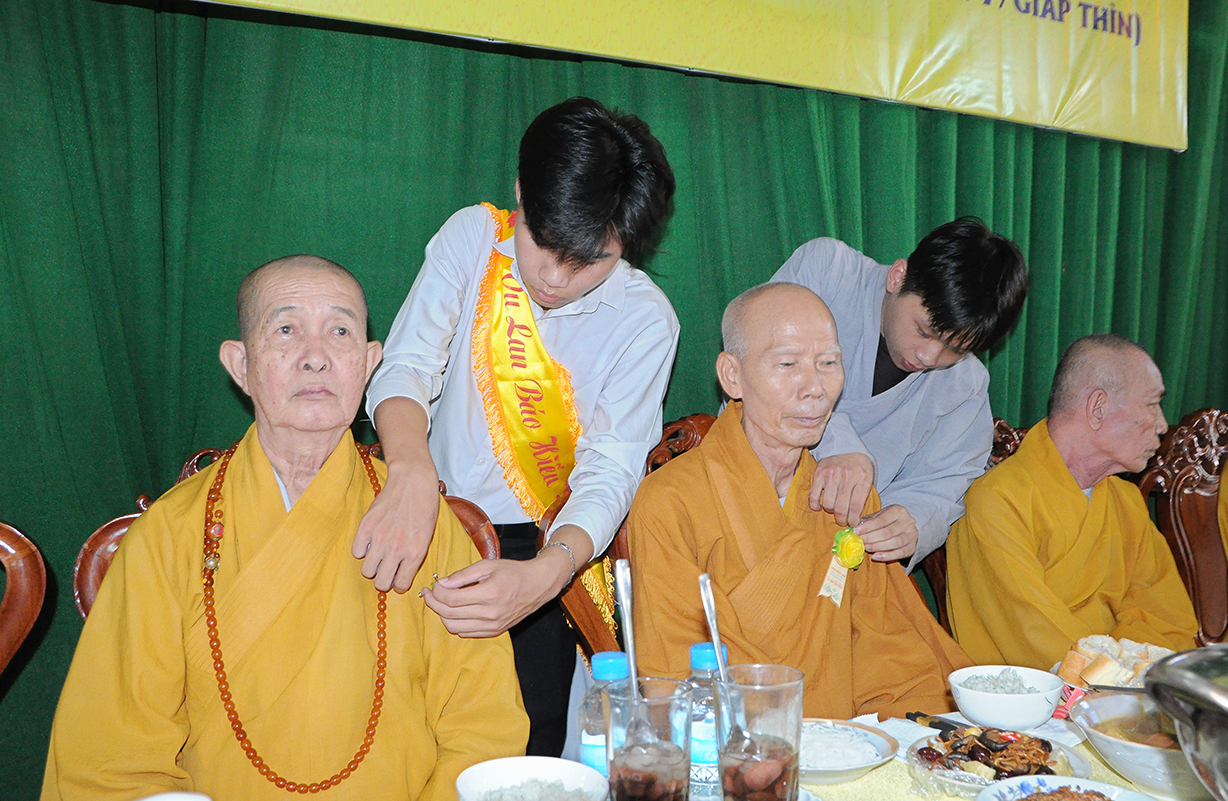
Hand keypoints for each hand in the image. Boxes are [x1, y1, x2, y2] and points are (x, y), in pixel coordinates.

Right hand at [352, 459, 438, 592]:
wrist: (413, 482)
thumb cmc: (424, 508)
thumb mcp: (427, 536)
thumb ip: (414, 557)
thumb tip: (401, 575)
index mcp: (415, 552)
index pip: (401, 584)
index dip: (399, 585)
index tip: (398, 580)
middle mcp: (396, 548)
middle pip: (381, 583)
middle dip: (384, 580)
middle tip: (386, 571)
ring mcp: (379, 538)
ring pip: (367, 570)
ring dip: (372, 567)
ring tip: (378, 557)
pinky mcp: (366, 526)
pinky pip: (356, 552)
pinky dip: (362, 550)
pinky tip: (369, 543)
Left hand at [421, 550, 572, 636]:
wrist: (537, 586)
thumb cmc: (513, 572)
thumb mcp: (487, 565)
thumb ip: (463, 575)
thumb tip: (441, 584)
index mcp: (489, 594)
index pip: (450, 598)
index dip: (435, 592)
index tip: (432, 585)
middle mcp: (490, 613)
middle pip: (448, 614)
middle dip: (433, 603)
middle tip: (429, 593)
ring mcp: (492, 625)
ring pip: (454, 627)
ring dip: (442, 615)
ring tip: (440, 602)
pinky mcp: (494, 631)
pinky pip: (465, 633)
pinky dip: (455, 623)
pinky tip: (456, 611)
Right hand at [809, 453, 874, 525]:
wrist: (848, 449)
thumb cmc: (859, 469)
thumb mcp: (868, 480)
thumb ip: (863, 497)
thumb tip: (856, 521)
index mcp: (862, 479)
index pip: (856, 506)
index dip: (853, 519)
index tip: (852, 524)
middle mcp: (847, 476)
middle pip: (841, 508)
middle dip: (842, 519)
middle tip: (842, 521)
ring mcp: (832, 474)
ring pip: (828, 504)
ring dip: (830, 511)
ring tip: (833, 509)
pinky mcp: (819, 473)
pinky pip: (814, 496)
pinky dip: (815, 505)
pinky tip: (819, 507)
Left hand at [856, 504, 917, 562]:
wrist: (904, 528)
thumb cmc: (887, 521)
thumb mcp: (878, 516)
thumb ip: (868, 521)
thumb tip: (855, 527)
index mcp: (898, 511)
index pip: (882, 519)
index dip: (868, 527)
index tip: (856, 531)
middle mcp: (908, 521)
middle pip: (888, 532)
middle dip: (872, 537)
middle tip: (860, 541)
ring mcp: (912, 535)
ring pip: (895, 543)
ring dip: (878, 547)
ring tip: (866, 548)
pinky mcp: (913, 547)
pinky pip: (900, 553)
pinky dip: (887, 556)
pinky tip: (876, 556)